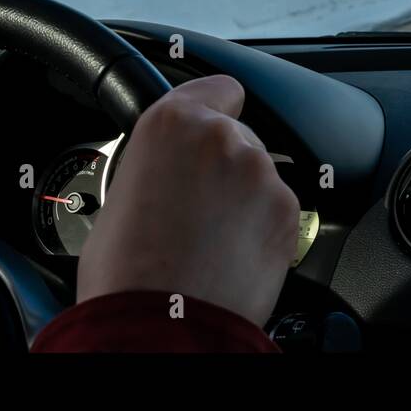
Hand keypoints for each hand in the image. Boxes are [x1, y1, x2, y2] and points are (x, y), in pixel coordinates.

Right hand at [76, 75, 299, 327]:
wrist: (161, 323)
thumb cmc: (128, 270)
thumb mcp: (123, 191)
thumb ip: (159, 162)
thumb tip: (170, 171)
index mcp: (174, 122)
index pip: (219, 86)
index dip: (216, 109)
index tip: (213, 125)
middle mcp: (223, 138)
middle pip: (239, 137)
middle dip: (225, 166)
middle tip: (197, 206)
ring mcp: (261, 174)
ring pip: (259, 176)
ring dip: (244, 198)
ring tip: (212, 238)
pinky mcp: (287, 212)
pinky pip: (276, 210)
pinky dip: (262, 228)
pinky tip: (232, 253)